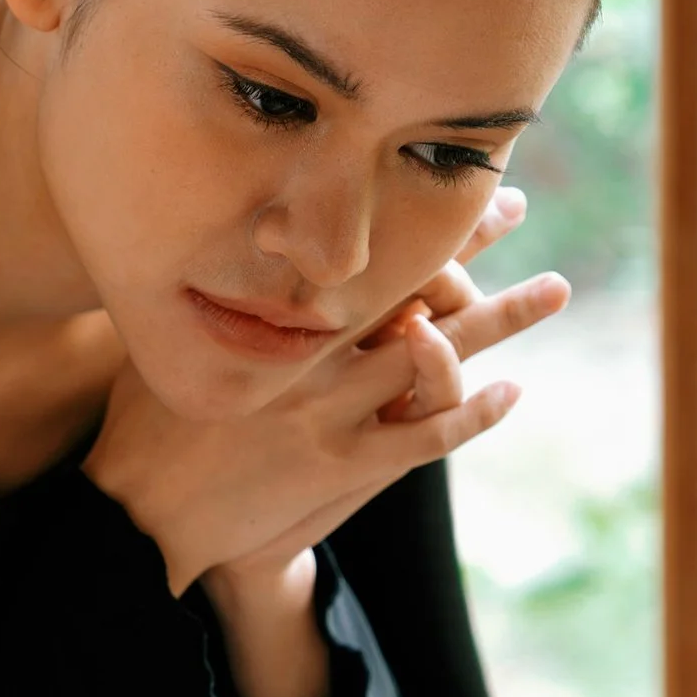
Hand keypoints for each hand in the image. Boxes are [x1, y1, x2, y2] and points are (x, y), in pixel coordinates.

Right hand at [84, 186, 566, 591]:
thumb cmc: (148, 422)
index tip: (439, 181)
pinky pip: (425, 437)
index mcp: (271, 319)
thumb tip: (215, 238)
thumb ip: (207, 298)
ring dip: (500, 319)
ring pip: (434, 356)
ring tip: (553, 288)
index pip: (354, 252)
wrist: (143, 514)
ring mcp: (331, 413)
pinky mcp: (341, 468)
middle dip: (466, 244)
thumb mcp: (170, 339)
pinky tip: (512, 391)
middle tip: (512, 203)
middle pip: (406, 286)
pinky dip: (472, 413)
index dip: (399, 216)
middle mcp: (309, 356)